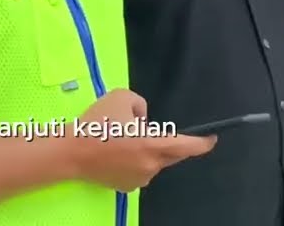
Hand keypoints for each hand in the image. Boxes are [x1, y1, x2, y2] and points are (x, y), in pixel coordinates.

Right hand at [67, 89, 215, 191]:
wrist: (72, 151)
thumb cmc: (98, 122)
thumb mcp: (122, 97)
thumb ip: (141, 106)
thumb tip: (144, 121)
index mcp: (153, 145)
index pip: (187, 146)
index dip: (202, 143)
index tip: (211, 139)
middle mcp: (151, 166)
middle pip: (171, 155)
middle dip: (167, 143)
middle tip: (147, 131)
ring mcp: (140, 179)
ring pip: (154, 162)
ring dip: (148, 152)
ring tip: (123, 140)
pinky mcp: (127, 187)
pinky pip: (140, 171)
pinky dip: (135, 162)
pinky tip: (117, 153)